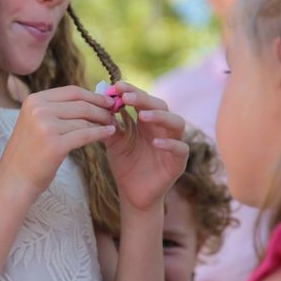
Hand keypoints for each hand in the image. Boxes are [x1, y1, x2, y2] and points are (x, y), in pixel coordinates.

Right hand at [0, 85, 115, 196]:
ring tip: (112, 123)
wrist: (14, 181)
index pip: (71, 91)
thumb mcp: (36, 122)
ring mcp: (46, 126)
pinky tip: (110, 133)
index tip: (107, 99)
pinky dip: (100, 133)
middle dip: (101, 107)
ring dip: (102, 121)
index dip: (92, 95)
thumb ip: (56, 109)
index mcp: (34, 100)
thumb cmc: (29, 153)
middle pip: (81, 104)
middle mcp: (38, 110)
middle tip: (114, 111)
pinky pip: (85, 134)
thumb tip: (89, 99)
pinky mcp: (55, 145)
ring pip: (85, 119)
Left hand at [103, 82, 187, 210]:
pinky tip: (155, 143)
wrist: (132, 195)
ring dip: (160, 117)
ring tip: (143, 116)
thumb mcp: (114, 142)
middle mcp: (163, 129)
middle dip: (144, 99)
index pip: (144, 99)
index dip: (132, 90)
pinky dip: (170, 144)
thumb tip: (99, 103)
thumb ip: (110, 124)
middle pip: (161, 105)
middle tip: (126, 97)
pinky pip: (181, 149)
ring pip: (176, 122)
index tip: (116, 86)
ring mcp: (173, 144)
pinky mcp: (178, 162)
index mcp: (148, 122)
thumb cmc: (125, 165)